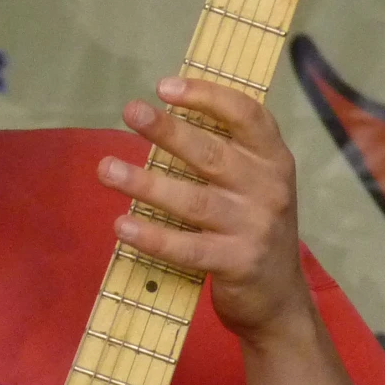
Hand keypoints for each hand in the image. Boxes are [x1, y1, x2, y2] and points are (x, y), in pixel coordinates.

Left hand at [101, 76, 313, 339]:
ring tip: (106, 169)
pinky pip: (187, 248)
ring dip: (145, 183)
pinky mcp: (237, 263)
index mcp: (274, 160)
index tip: (165, 86)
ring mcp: (254, 227)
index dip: (208, 96)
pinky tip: (122, 225)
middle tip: (130, 111)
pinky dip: (153, 237)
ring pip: (193, 200)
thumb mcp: (254, 184)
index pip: (247, 115)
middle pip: (212, 153)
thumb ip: (225, 154)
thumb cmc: (251, 228)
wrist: (278, 298)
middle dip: (168, 130)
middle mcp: (269, 188)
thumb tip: (164, 116)